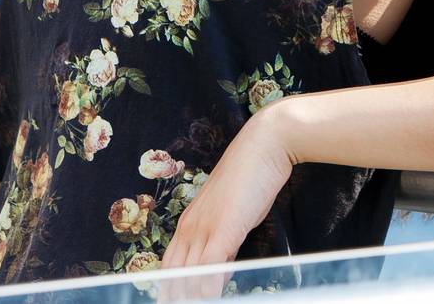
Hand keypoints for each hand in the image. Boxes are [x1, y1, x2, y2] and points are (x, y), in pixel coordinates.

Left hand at [155, 109, 295, 302]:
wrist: (264, 145)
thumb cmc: (252, 176)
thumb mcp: (233, 216)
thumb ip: (222, 245)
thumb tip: (218, 274)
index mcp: (189, 222)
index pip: (169, 265)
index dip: (168, 288)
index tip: (172, 301)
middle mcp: (190, 227)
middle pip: (172, 274)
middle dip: (174, 296)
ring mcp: (206, 228)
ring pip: (187, 275)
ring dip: (190, 297)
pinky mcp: (225, 229)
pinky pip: (209, 268)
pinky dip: (208, 289)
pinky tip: (213, 299)